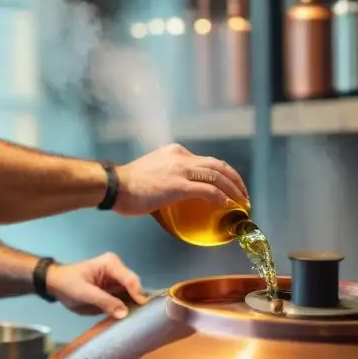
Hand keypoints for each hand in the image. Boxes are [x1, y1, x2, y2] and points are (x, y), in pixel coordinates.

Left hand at [45, 252, 147, 319]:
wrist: (56, 285)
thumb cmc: (68, 284)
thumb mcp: (84, 293)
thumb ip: (104, 302)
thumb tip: (124, 313)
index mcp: (111, 264)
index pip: (130, 280)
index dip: (138, 295)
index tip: (142, 311)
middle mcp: (118, 270)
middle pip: (135, 287)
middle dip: (138, 302)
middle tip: (142, 319)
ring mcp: (118, 281)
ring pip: (133, 295)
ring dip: (135, 307)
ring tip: (139, 321)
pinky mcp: (115, 291)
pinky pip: (126, 301)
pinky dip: (128, 309)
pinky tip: (130, 320)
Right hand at [113, 144, 249, 216]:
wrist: (114, 186)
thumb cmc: (127, 185)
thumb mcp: (151, 172)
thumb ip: (166, 176)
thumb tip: (172, 192)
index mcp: (175, 152)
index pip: (205, 160)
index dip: (222, 172)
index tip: (228, 185)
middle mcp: (181, 157)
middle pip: (217, 165)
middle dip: (235, 179)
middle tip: (243, 193)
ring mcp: (180, 170)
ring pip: (217, 175)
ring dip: (233, 189)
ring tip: (241, 201)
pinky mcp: (179, 185)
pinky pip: (208, 190)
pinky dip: (220, 197)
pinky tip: (226, 205)